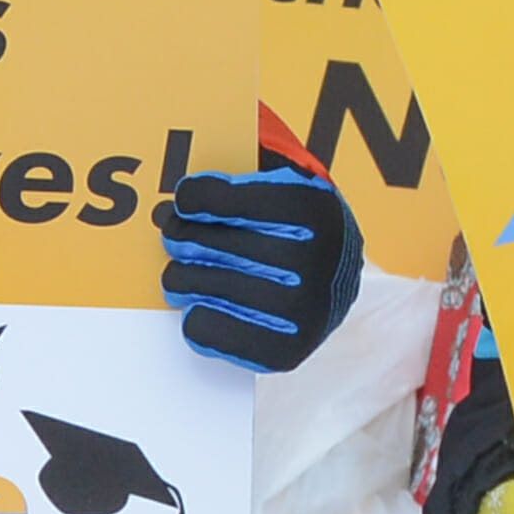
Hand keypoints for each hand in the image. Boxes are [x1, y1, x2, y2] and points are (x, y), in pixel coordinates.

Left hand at [157, 160, 365, 366]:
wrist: (340, 280)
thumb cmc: (297, 222)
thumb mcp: (284, 177)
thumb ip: (244, 162)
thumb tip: (184, 175)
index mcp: (311, 207)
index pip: (218, 198)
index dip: (192, 198)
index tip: (186, 199)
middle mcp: (312, 258)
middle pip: (200, 241)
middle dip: (178, 234)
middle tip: (173, 232)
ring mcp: (300, 309)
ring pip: (195, 284)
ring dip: (179, 276)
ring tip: (182, 271)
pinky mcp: (285, 351)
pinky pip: (204, 329)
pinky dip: (195, 317)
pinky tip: (206, 304)